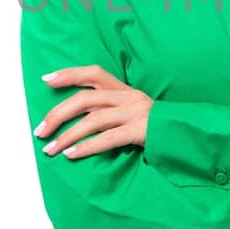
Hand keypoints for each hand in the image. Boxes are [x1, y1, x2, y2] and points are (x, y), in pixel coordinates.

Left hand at [34, 65, 153, 159]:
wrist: (190, 135)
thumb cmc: (159, 127)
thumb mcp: (136, 112)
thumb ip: (113, 111)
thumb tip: (80, 121)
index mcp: (126, 90)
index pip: (93, 73)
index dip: (69, 74)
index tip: (46, 79)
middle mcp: (129, 97)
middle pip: (85, 99)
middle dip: (58, 114)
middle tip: (39, 130)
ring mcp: (136, 113)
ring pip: (93, 120)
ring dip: (67, 135)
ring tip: (50, 149)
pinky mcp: (141, 130)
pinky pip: (108, 139)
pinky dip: (86, 147)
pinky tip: (71, 155)